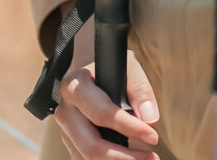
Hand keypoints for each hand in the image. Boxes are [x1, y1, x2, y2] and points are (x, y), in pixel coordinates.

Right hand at [51, 21, 158, 156]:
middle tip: (152, 156)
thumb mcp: (127, 66)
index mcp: (74, 86)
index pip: (102, 113)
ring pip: (87, 158)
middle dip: (124, 157)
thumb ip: (140, 90)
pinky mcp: (69, 142)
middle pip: (91, 145)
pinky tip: (128, 159)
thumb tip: (150, 120)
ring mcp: (64, 129)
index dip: (129, 127)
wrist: (89, 72)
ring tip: (146, 159)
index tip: (153, 135)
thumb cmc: (111, 68)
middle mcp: (64, 110)